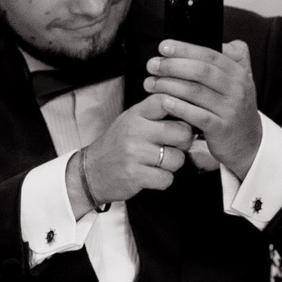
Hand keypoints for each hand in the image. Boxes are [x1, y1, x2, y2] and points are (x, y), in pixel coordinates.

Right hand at [69, 99, 195, 205]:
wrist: (90, 172)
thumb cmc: (118, 145)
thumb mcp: (132, 120)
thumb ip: (156, 113)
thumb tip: (190, 108)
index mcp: (136, 114)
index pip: (166, 100)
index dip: (183, 108)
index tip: (186, 119)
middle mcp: (135, 130)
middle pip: (182, 132)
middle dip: (184, 143)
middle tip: (174, 147)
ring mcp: (134, 153)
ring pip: (177, 159)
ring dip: (173, 165)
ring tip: (158, 163)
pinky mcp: (135, 175)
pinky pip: (167, 179)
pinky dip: (163, 180)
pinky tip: (151, 175)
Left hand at [143, 39, 262, 178]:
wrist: (248, 143)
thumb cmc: (236, 109)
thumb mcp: (242, 81)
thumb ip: (234, 59)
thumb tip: (219, 40)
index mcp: (239, 73)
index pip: (210, 54)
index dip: (185, 49)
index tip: (163, 47)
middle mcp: (237, 89)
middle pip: (201, 71)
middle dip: (172, 66)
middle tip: (152, 65)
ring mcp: (230, 109)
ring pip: (195, 92)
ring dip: (169, 85)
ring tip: (150, 83)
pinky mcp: (221, 129)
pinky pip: (197, 115)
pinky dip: (179, 107)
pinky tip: (164, 102)